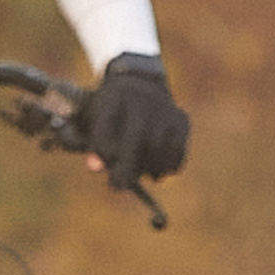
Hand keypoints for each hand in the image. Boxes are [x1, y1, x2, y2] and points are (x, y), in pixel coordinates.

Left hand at [83, 54, 189, 191]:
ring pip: (158, 147)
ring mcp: (166, 108)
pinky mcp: (182, 120)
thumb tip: (95, 167)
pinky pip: (177, 152)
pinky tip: (156, 168)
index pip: (107, 125)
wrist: (141, 88)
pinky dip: (167, 167)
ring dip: (147, 168)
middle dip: (126, 165)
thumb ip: (92, 143)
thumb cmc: (112, 113)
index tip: (98, 165)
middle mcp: (143, 97)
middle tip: (117, 186)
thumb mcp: (94, 122)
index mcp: (115, 95)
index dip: (102, 149)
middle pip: (137, 135)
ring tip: (139, 171)